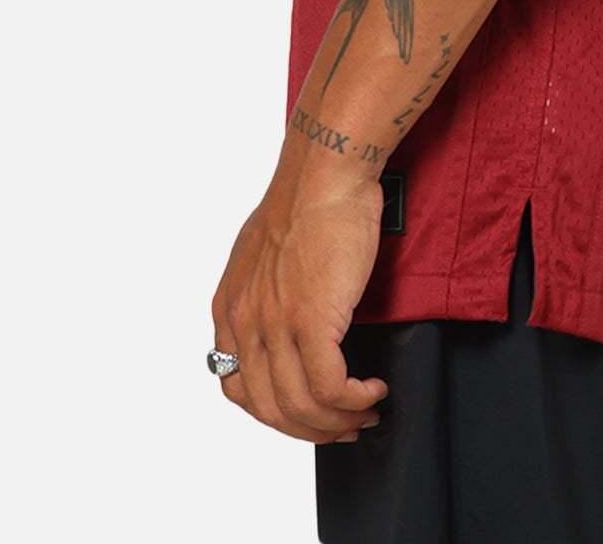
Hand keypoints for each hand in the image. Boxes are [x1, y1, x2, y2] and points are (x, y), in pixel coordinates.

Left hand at [211, 172, 388, 443]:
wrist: (326, 172)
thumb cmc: (308, 200)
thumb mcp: (263, 253)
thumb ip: (264, 293)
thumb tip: (284, 319)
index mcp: (230, 307)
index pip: (238, 388)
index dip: (275, 412)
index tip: (306, 412)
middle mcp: (244, 322)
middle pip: (269, 408)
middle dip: (310, 429)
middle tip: (343, 426)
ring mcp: (275, 323)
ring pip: (299, 406)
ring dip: (336, 422)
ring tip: (364, 412)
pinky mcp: (311, 319)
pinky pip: (329, 387)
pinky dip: (353, 400)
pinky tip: (372, 391)